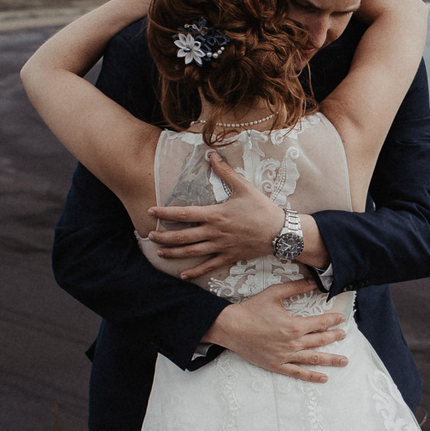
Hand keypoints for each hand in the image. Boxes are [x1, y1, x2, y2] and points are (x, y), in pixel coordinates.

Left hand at [150, 160, 283, 275]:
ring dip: (173, 253)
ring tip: (159, 252)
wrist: (280, 232)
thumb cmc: (262, 209)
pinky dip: (195, 272)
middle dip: (164, 236)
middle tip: (150, 235)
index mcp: (215, 215)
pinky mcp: (229, 257)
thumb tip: (212, 155)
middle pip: (183, 236)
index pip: (184, 213)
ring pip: (191, 252)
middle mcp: (214, 232)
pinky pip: (208, 266)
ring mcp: (221, 247)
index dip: (165, 212)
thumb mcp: (244, 187)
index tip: (151, 210)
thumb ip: (226, 172)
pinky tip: (183, 275)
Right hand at [203, 280, 348, 381]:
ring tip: (344, 361)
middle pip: (321, 341)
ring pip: (314, 359)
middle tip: (343, 335)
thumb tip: (313, 282)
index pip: (321, 323)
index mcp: (294, 326)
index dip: (333, 320)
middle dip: (334, 337)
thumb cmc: (251, 310)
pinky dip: (312, 376)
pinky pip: (298, 373)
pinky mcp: (277, 365)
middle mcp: (293, 343)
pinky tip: (324, 378)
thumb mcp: (274, 294)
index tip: (341, 318)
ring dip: (331, 360)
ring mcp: (286, 356)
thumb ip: (295, 287)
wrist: (231, 327)